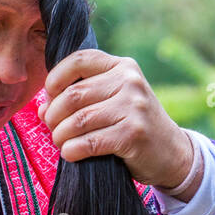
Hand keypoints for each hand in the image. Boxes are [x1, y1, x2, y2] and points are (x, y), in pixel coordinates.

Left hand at [36, 48, 195, 192]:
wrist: (172, 152)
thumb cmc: (133, 125)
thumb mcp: (112, 102)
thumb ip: (81, 99)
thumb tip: (42, 108)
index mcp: (122, 66)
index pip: (78, 60)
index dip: (55, 79)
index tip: (49, 97)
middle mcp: (129, 82)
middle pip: (73, 95)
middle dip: (54, 115)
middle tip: (53, 128)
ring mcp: (133, 107)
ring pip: (78, 120)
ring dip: (60, 136)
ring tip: (61, 142)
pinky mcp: (132, 134)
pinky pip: (89, 142)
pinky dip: (72, 150)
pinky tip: (70, 154)